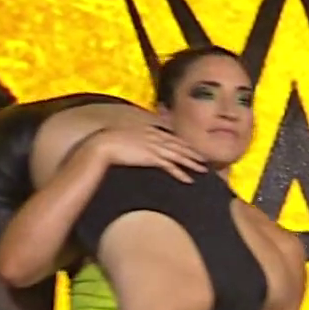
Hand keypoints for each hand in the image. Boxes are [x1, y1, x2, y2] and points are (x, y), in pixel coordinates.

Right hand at [89, 123, 208, 181]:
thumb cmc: (109, 140)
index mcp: (150, 129)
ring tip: (203, 169)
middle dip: (193, 152)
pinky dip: (180, 173)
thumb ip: (136, 137)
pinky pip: (170, 167)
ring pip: (179, 155)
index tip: (192, 148)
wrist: (103, 144)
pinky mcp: (151, 158)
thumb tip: (139, 143)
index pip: (171, 137)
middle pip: (179, 145)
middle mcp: (155, 136)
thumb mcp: (127, 135)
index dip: (183, 144)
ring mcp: (154, 147)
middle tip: (204, 159)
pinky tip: (189, 180)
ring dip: (192, 163)